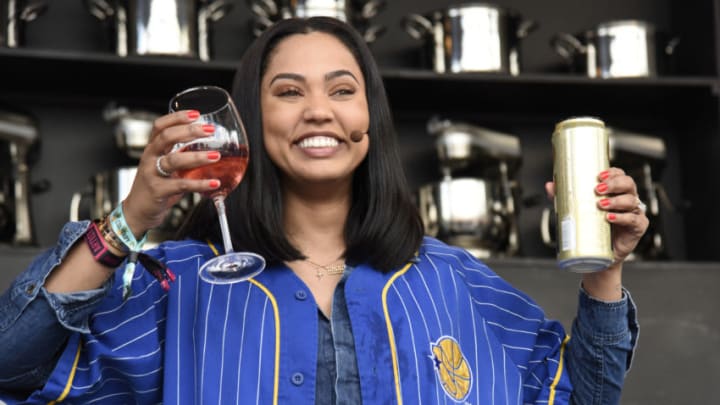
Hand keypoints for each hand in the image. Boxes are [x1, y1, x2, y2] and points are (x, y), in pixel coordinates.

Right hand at [121, 110, 220, 237]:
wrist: (137, 211)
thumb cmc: (155, 187)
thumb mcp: (165, 167)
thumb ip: (182, 157)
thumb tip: (210, 149)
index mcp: (152, 149)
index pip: (160, 126)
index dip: (177, 117)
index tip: (196, 114)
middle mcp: (149, 158)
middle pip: (166, 137)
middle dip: (189, 131)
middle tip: (209, 130)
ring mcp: (152, 174)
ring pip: (173, 160)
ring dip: (197, 157)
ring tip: (215, 156)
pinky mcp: (158, 191)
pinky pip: (181, 185)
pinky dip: (200, 184)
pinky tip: (214, 182)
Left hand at [545, 167, 648, 299]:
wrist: (597, 255)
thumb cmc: (590, 229)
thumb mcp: (575, 210)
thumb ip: (563, 197)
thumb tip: (550, 185)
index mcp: (616, 192)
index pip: (619, 175)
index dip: (612, 172)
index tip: (599, 175)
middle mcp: (628, 199)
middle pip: (628, 184)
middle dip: (614, 183)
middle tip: (598, 189)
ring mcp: (634, 213)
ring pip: (631, 200)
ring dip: (615, 201)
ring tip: (600, 205)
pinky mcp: (637, 227)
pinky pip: (633, 219)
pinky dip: (622, 217)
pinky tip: (609, 218)